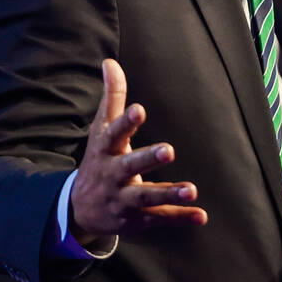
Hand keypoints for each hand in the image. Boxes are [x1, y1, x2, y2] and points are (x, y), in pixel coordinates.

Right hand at [70, 59, 207, 240]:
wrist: (80, 209)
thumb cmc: (99, 158)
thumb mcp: (101, 129)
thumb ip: (112, 97)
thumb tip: (110, 62)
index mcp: (106, 149)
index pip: (114, 133)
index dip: (126, 122)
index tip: (140, 110)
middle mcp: (113, 174)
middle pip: (129, 166)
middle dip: (147, 159)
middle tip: (169, 150)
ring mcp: (124, 198)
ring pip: (146, 197)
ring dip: (169, 194)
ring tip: (192, 190)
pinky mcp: (137, 218)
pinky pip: (159, 218)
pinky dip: (180, 218)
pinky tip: (201, 215)